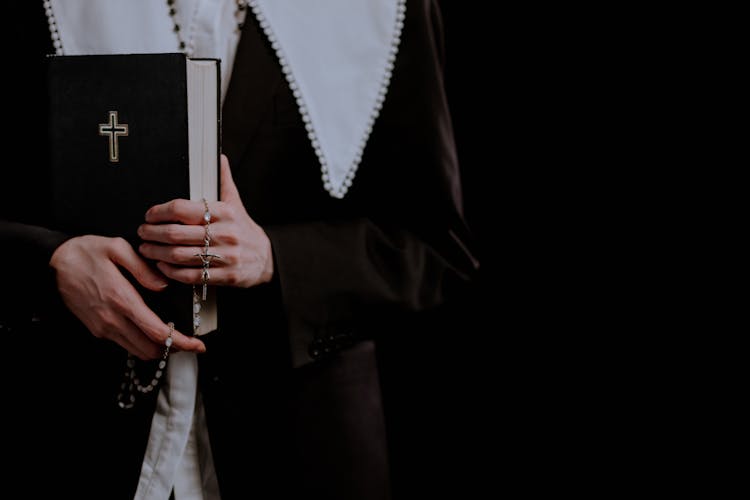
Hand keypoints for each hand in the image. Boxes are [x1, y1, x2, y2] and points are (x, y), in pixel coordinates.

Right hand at [50, 235, 205, 358]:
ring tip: (175, 337)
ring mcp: (103, 328)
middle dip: (174, 349)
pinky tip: (152, 331)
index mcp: (122, 300)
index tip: (199, 345)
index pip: (157, 332)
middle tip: (190, 340)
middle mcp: (113, 320)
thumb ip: (143, 268)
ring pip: (138, 351)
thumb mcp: (116, 248)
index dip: (182, 342)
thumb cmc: (85, 252)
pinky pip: (125, 344)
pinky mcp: (97, 329)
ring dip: (158, 348)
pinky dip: (143, 343)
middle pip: (150, 349)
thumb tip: (163, 286)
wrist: (51, 264)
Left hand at [138, 155, 273, 287]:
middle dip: (152, 233)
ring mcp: (225, 256)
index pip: (182, 209)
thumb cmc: (244, 229)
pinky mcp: (225, 275)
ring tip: (146, 248)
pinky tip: (162, 265)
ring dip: (157, 253)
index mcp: (224, 213)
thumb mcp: (236, 203)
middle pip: (177, 233)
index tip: (150, 215)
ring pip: (180, 256)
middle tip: (142, 232)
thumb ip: (223, 181)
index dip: (160, 212)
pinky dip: (171, 271)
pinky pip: (191, 275)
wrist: (266, 258)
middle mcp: (225, 233)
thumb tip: (218, 157)